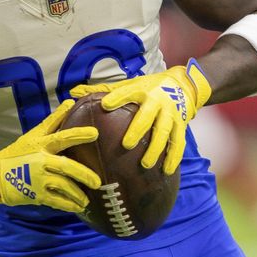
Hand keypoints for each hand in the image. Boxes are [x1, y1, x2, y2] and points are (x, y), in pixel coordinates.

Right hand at [0, 99, 101, 212]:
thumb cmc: (18, 153)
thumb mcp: (33, 135)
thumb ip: (53, 121)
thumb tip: (70, 102)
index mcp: (40, 144)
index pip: (61, 137)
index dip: (77, 135)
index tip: (94, 133)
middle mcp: (40, 161)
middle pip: (66, 166)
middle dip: (84, 174)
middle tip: (98, 182)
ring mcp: (38, 179)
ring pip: (63, 186)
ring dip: (78, 194)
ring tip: (87, 200)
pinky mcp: (36, 194)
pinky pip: (56, 201)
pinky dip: (69, 205)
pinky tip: (78, 207)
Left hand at [70, 59, 211, 174]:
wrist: (181, 85)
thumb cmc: (147, 87)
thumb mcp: (128, 84)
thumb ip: (102, 90)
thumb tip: (74, 92)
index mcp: (141, 91)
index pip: (127, 93)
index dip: (117, 98)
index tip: (105, 105)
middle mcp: (157, 102)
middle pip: (147, 116)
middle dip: (138, 130)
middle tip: (126, 145)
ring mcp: (171, 114)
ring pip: (164, 133)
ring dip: (156, 149)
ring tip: (145, 164)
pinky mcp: (181, 125)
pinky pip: (178, 143)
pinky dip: (174, 157)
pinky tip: (167, 171)